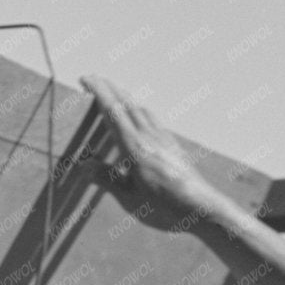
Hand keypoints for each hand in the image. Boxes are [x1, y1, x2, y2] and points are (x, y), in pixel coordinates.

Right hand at [81, 75, 221, 232]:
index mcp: (134, 147)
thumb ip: (106, 179)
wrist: (201, 207)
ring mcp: (163, 138)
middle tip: (95, 78)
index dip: (98, 92)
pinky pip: (154, 119)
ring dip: (125, 96)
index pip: (112, 111)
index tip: (85, 79)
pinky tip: (142, 114)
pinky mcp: (173, 144)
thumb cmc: (164, 207)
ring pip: (141, 108)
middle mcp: (149, 137)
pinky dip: (141, 109)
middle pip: (126, 103)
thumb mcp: (129, 198)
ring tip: (115, 93)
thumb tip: (83, 165)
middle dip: (109, 87)